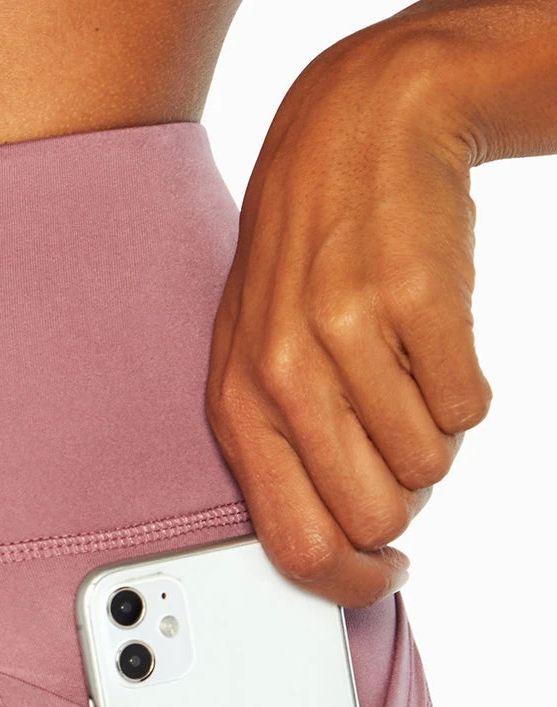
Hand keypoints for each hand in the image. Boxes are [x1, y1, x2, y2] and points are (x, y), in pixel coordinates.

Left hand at [206, 25, 492, 606]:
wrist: (360, 124)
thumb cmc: (310, 260)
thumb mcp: (261, 357)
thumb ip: (286, 454)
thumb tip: (341, 553)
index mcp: (237, 405)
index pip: (294, 545)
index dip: (351, 582)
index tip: (383, 576)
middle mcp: (283, 375)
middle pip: (372, 519)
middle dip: (401, 502)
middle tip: (398, 447)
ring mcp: (350, 335)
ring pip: (428, 468)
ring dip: (433, 435)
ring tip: (408, 374)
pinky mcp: (419, 301)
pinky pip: (469, 408)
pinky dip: (466, 390)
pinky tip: (435, 343)